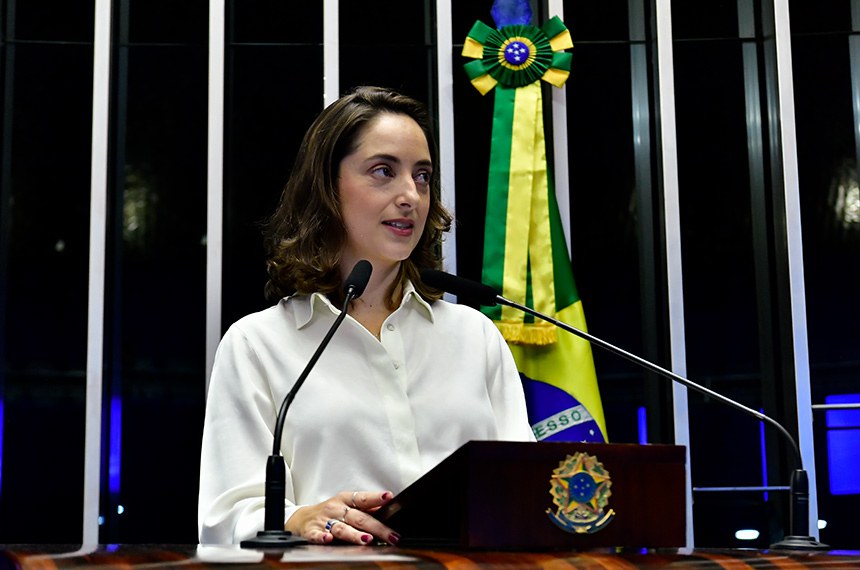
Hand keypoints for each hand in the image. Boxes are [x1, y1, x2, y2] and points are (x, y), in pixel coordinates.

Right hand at [285, 490, 400, 545]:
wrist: (302, 517)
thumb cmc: (331, 511)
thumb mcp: (347, 504)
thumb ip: (366, 507)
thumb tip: (387, 508)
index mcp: (345, 500)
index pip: (363, 498)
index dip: (376, 497)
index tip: (388, 497)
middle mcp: (336, 509)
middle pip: (358, 517)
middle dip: (376, 527)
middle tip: (391, 535)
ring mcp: (324, 520)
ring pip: (341, 528)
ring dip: (354, 534)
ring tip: (367, 539)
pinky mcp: (311, 531)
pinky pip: (317, 535)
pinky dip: (322, 537)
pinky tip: (328, 539)